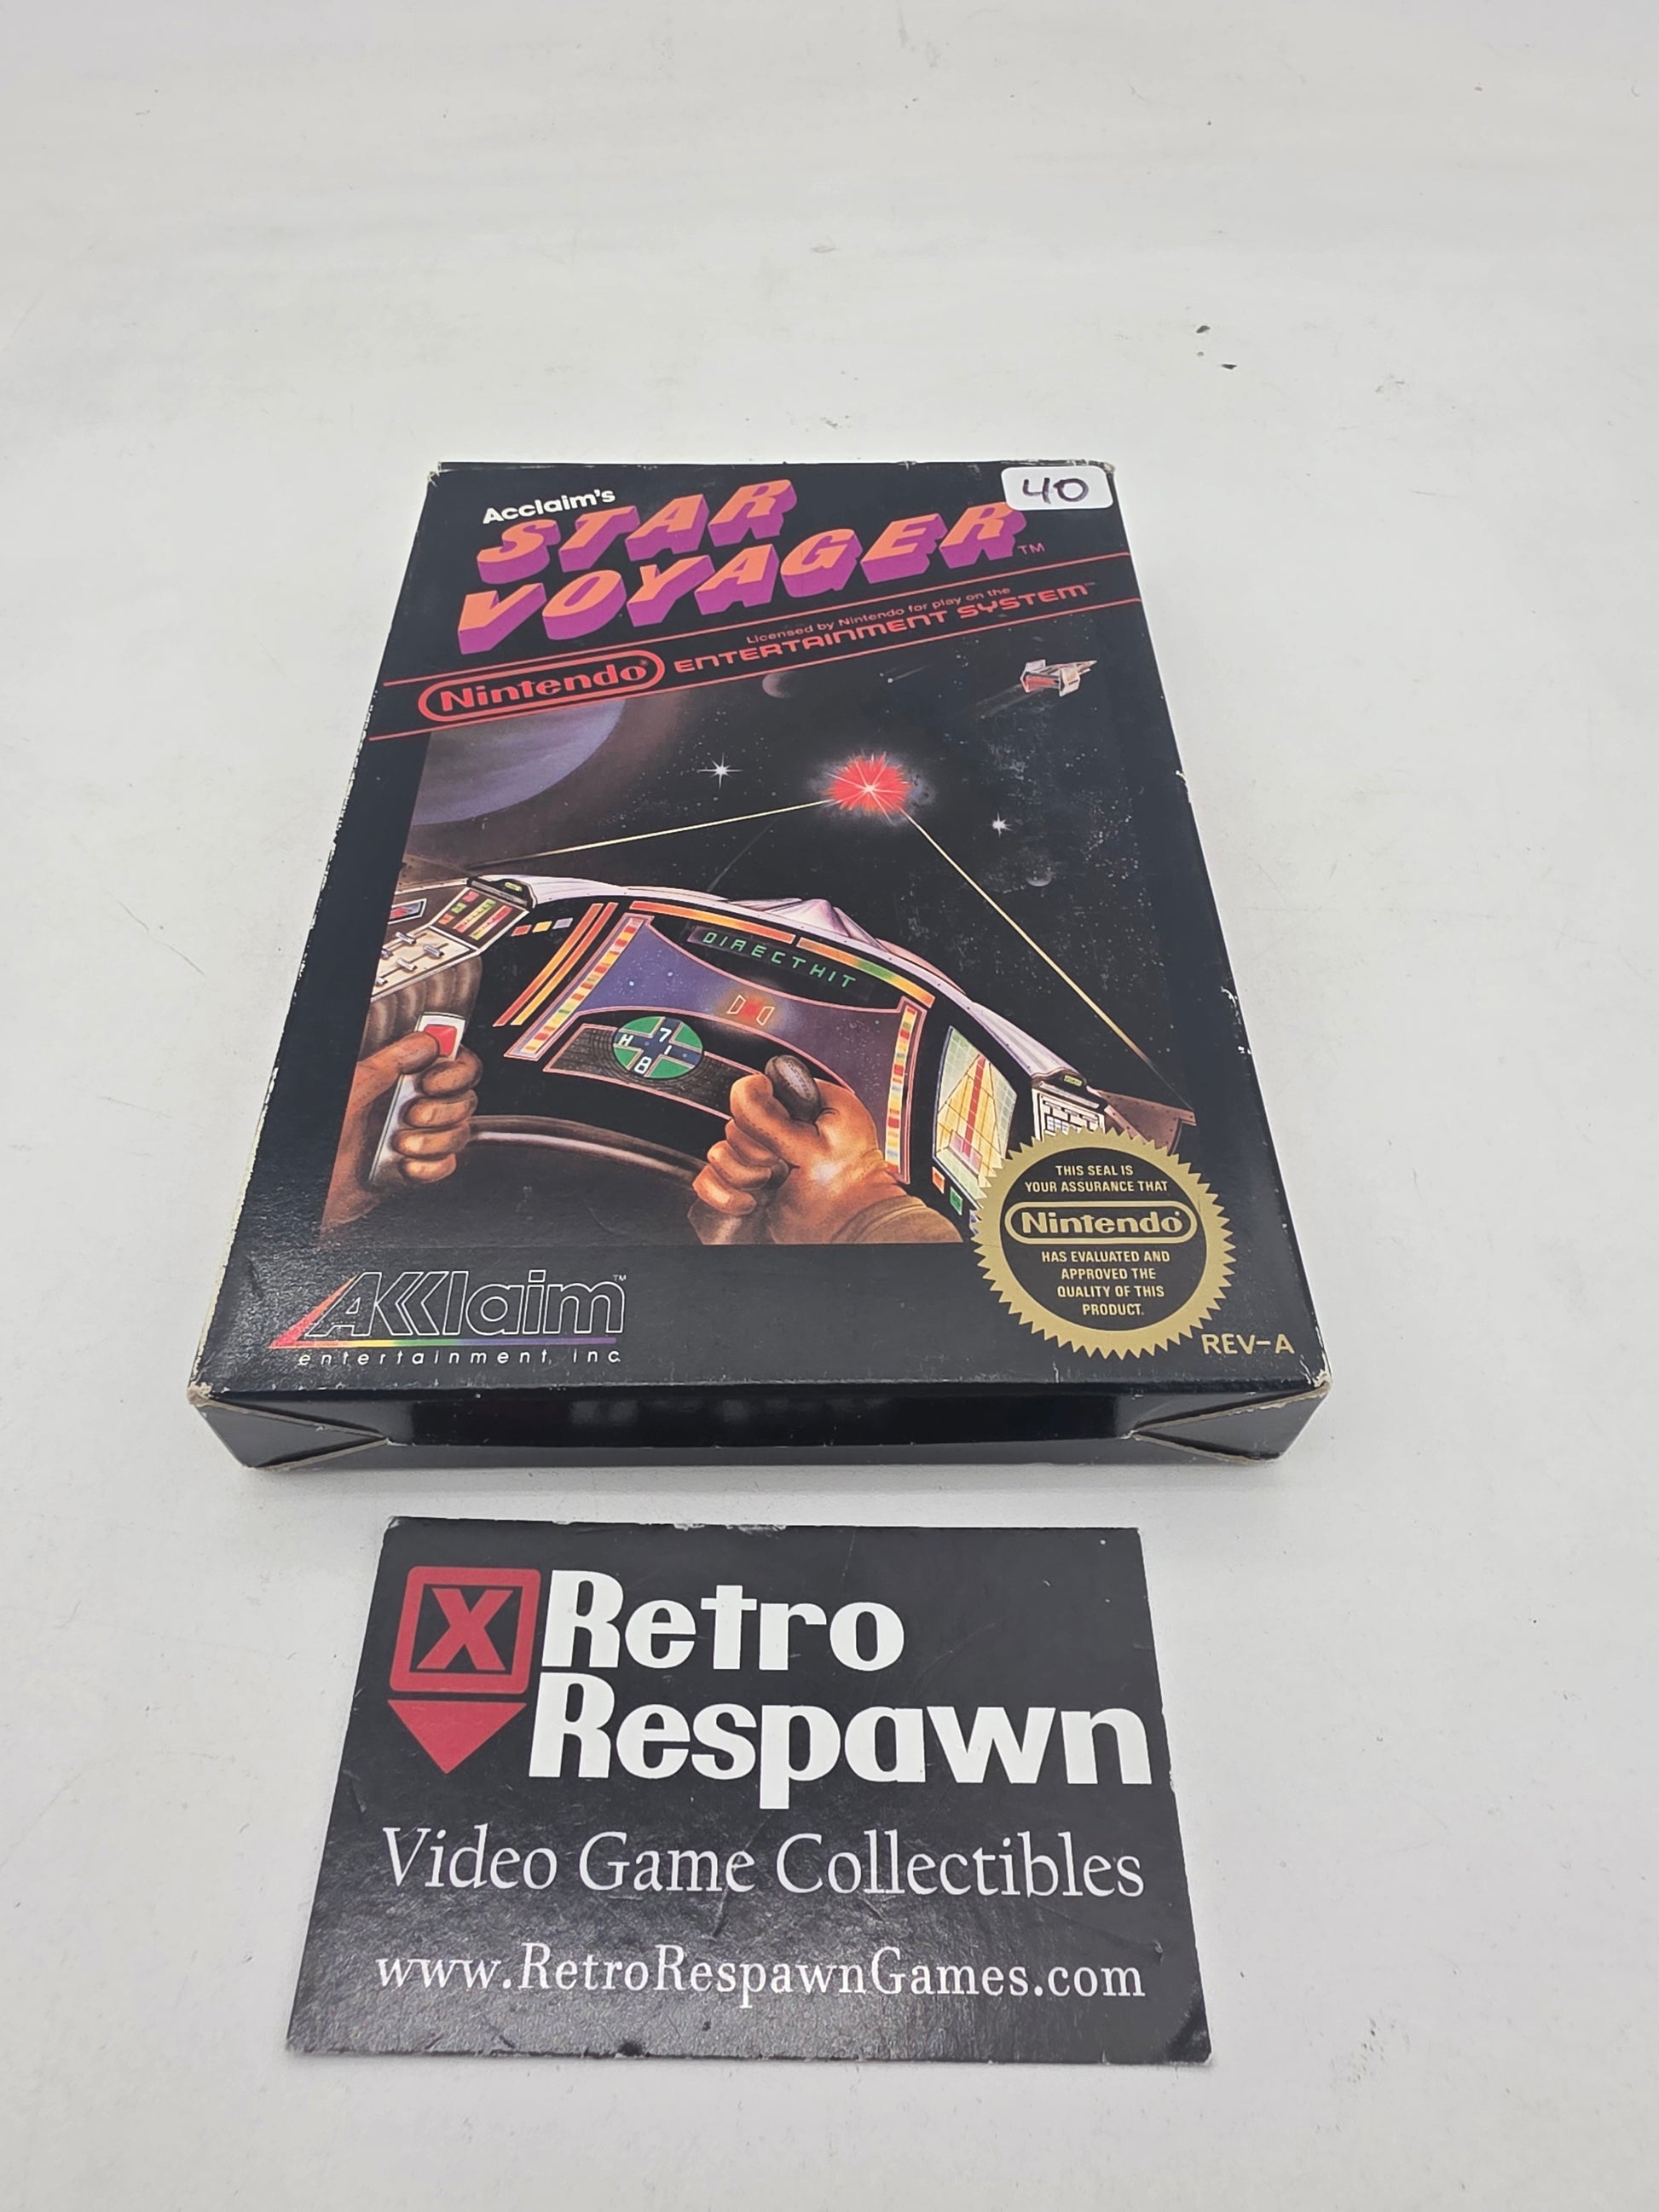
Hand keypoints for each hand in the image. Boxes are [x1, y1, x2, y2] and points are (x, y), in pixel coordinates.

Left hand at [322, 1031, 480, 1231]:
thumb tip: (423, 1043)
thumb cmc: (312, 1146)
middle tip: (410, 1115)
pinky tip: (404, 1166)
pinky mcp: (414, 1165)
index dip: (452, 1068)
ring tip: (399, 1145)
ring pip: (457, 1131)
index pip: (445, 1058)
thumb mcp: (350, 1092)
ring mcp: (412, 1134)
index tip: (431, 1081)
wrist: (309, 1198)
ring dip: (433, 1141)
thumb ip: (386, 1064)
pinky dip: (430, 1167)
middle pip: (462, 1096)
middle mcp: (403, 1102)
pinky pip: (446, 1163)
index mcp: (389, 1076)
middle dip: (442, 1110)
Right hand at [692, 1072, 900, 1244]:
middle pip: (734, 1124)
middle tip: (780, 1164)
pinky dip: (720, 1192)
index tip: (783, 1133)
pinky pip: (708, 1181)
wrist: (848, 1230)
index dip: (762, 1112)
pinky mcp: (745, 1190)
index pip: (756, 1092)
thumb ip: (773, 1116)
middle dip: (753, 1149)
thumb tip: (746, 1086)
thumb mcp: (814, 1142)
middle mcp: (778, 1133)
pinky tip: (747, 1202)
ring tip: (768, 1184)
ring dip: (740, 1172)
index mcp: (800, 1110)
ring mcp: (760, 1163)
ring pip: (718, 1152)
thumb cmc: (851, 1189)